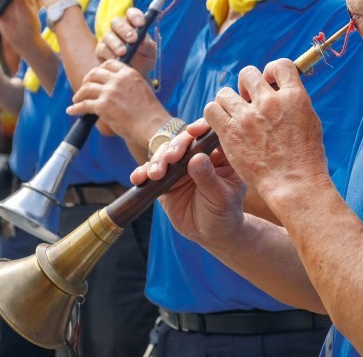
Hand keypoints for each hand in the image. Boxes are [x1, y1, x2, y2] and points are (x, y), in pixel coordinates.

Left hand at [69, 59, 168, 142]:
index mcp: (128, 73)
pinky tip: (72, 111)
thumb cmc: (149, 112)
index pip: (109, 64)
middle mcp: (117, 80)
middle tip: (83, 88)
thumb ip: (127, 85)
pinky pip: (83, 105)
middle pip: (94, 73)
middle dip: (86, 80)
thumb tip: (113, 89)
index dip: (99, 70)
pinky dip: (75, 108)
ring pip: (86, 88)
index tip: (95, 77)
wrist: (151, 125)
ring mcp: (109, 92)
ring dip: (79, 94)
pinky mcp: (102, 106)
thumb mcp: (141, 89)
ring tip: (76, 100)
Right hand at [95, 8, 156, 77]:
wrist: (136, 76)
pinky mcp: (101, 51)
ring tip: (124, 52)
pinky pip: (102, 49)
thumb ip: (148, 45)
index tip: (141, 23)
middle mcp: (119, 30)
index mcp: (133, 25)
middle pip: (116, 21)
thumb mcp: (150, 53)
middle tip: (133, 39)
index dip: (135, 16)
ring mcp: (109, 39)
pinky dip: (110, 54)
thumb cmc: (144, 60)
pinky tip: (117, 60)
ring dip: (116, 43)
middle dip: (124, 29)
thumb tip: (142, 39)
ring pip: (108, 35)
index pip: (131, 14)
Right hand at [130, 121, 246, 246]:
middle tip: (170, 158)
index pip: (211, 134)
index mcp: (219, 155)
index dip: (201, 127)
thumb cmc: (224, 213)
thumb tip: (197, 158)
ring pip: (165, 153)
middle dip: (175, 147)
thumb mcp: (221, 198)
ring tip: (155, 174)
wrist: (209, 234)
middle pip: (184, 141)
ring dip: (157, 160)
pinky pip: (150, 172)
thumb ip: (209, 178)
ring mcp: (179, 167)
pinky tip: (138, 178)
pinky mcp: (164, 180)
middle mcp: (198, 156)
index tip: (192, 131)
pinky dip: (142, 173)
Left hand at [203, 60, 328, 208]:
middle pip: (248, 74)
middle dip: (247, 85)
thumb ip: (295, 104)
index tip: (269, 82)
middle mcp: (270, 102)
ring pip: (225, 92)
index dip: (272, 70)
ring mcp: (248, 117)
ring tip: (234, 116)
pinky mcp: (230, 132)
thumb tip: (285, 92)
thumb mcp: (310, 122)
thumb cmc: (306, 159)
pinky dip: (214, 114)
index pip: (281, 65)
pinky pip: (211, 110)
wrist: (294, 185)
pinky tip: (222, 124)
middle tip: (249, 101)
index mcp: (294, 97)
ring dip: (228, 101)